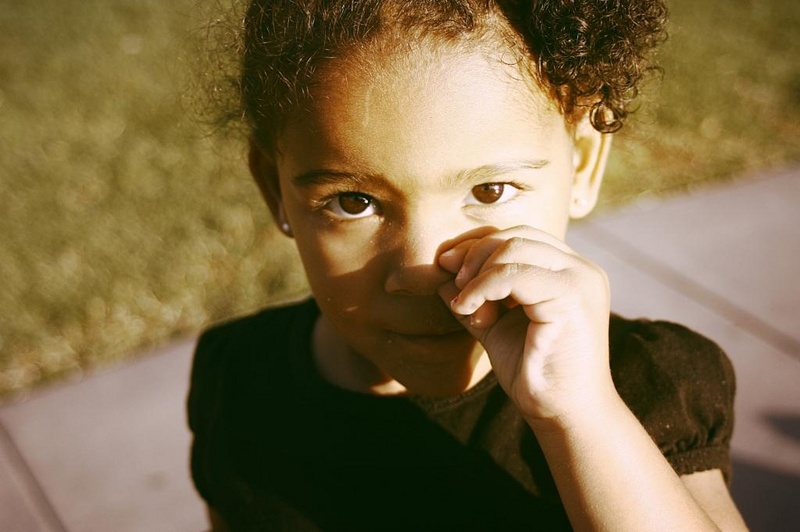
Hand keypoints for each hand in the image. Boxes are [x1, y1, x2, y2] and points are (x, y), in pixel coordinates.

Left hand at [437, 226, 614, 423]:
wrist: (563, 413)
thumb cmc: (534, 373)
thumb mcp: (496, 328)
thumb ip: (475, 299)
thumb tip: (442, 277)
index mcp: (568, 271)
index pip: (519, 235)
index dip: (479, 243)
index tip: (447, 262)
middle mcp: (579, 268)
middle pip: (515, 235)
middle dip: (474, 253)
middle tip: (452, 280)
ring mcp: (580, 279)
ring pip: (514, 248)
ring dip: (477, 273)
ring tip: (465, 305)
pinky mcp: (572, 295)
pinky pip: (514, 274)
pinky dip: (483, 287)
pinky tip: (468, 309)